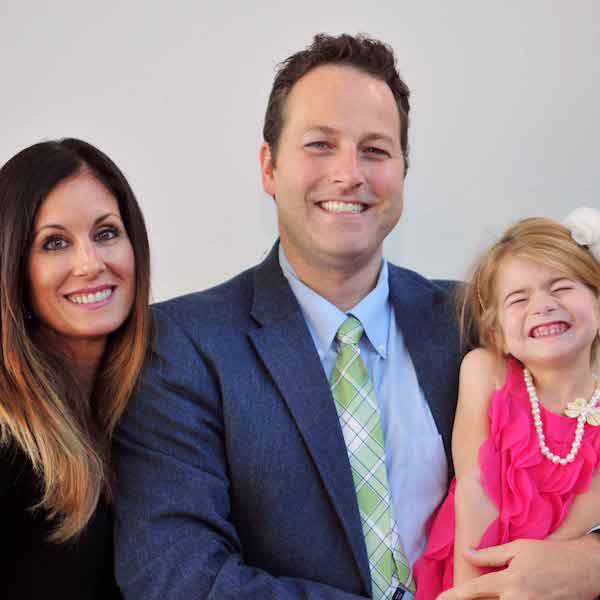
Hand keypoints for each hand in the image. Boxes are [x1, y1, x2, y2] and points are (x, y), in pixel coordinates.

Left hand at [436, 536, 599, 599]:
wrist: (582, 569)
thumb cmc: (548, 554)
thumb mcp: (517, 548)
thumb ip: (490, 554)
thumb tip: (467, 553)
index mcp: (510, 581)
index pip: (475, 590)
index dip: (455, 595)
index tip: (440, 598)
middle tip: (452, 598)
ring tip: (472, 595)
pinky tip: (499, 595)